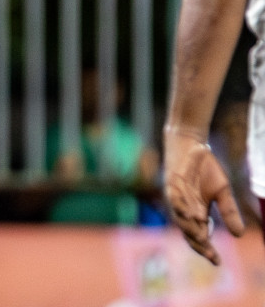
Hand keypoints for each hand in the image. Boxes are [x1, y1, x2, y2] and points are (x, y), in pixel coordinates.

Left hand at [165, 127, 244, 264]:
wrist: (194, 147)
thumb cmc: (206, 170)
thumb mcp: (222, 192)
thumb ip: (228, 212)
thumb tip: (239, 235)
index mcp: (197, 212)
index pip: (200, 236)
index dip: (207, 249)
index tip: (218, 262)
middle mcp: (184, 208)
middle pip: (188, 232)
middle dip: (199, 244)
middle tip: (211, 255)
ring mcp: (176, 197)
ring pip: (180, 218)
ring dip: (190, 229)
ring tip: (202, 240)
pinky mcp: (171, 185)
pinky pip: (174, 199)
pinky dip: (183, 209)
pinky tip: (193, 216)